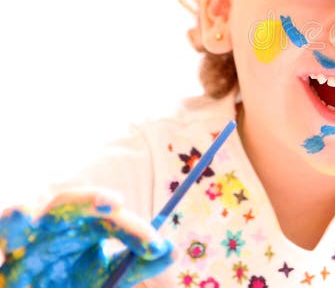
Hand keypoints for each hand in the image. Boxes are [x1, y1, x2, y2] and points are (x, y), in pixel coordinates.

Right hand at [0, 188, 172, 287]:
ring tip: (29, 215)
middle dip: (89, 201)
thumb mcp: (105, 278)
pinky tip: (11, 234)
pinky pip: (2, 233)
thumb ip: (137, 266)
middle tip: (114, 204)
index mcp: (84, 225)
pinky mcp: (3, 253)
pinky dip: (6, 231)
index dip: (134, 229)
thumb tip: (171, 251)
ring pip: (20, 214)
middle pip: (69, 202)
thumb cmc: (70, 282)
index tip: (155, 244)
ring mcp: (22, 237)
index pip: (111, 217)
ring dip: (23, 214)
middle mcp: (54, 223)